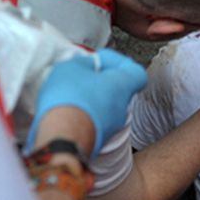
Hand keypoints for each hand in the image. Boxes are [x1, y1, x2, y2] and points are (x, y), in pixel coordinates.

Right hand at [28, 49, 146, 158]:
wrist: (62, 139)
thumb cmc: (71, 100)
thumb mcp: (72, 66)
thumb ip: (85, 62)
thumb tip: (88, 66)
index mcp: (122, 86)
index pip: (136, 73)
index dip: (120, 63)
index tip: (102, 59)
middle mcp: (121, 108)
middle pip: (116, 90)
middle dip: (100, 81)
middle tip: (82, 75)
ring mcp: (111, 128)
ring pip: (103, 107)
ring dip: (89, 99)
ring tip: (68, 93)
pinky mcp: (97, 140)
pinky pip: (92, 122)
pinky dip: (81, 115)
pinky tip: (64, 111)